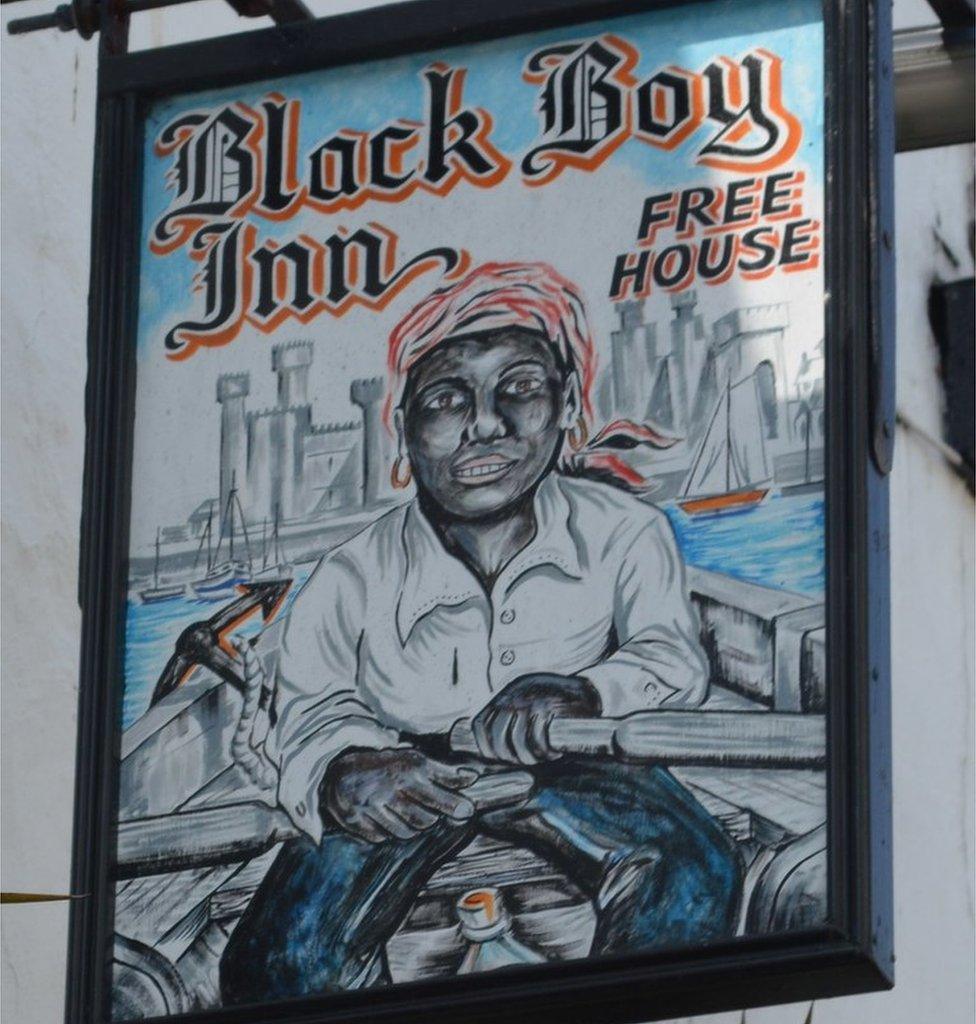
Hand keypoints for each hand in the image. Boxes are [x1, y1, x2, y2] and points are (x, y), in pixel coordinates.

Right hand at [322, 748, 479, 843]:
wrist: (341, 770)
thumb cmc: (386, 766)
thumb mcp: (415, 761)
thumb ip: (444, 773)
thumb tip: (473, 777)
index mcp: (408, 771)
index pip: (438, 794)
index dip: (455, 805)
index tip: (467, 811)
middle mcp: (390, 787)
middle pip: (424, 819)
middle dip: (430, 819)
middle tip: (428, 812)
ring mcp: (371, 804)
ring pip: (405, 832)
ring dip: (411, 828)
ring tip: (405, 814)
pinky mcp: (356, 819)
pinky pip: (382, 838)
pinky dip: (387, 833)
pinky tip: (384, 819)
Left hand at [471, 673, 600, 764]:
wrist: (587, 690)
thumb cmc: (556, 701)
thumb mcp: (527, 699)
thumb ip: (510, 717)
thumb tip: (494, 748)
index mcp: (506, 694)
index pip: (481, 724)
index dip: (485, 747)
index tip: (497, 758)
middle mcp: (515, 695)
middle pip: (498, 735)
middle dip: (509, 756)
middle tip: (527, 760)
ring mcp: (531, 701)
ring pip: (518, 739)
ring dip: (530, 756)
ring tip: (543, 757)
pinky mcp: (550, 708)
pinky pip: (539, 737)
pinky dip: (545, 750)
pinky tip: (554, 752)